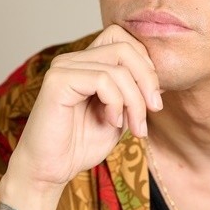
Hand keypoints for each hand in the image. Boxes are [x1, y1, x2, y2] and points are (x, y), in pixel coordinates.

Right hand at [2, 24, 162, 207]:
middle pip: (125, 47)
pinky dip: (116, 103)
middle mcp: (73, 60)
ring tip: (135, 127)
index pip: (123, 38)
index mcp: (86, 63)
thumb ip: (135, 94)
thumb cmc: (80, 146)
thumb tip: (159, 78)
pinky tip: (112, 122)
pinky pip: (103, 80)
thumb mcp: (121, 116)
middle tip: (154, 109)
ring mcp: (63, 67)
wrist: (50, 171)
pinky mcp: (57, 81)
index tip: (153, 97)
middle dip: (147, 80)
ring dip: (135, 101)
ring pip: (118, 68)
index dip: (145, 63)